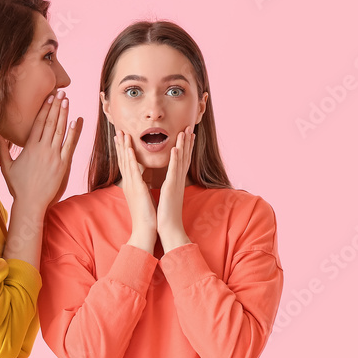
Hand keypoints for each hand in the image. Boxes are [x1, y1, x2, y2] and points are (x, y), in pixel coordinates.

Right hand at [0, 93, 81, 211]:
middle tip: (61, 92)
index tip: (49, 97)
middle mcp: (41, 149)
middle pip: (50, 122)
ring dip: (64, 114)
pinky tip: (75, 121)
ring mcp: (53, 156)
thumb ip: (1, 149)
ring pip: (60, 130)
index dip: (44, 108)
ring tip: (67, 100)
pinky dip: (72, 133)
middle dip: (56, 106)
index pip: (38, 123)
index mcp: (29, 147)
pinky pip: (69, 145)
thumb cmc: (18, 186)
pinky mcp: (62, 165)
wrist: (30, 203)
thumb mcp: (7, 166)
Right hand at [115, 130, 156, 252]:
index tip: (121, 138)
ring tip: (122, 133)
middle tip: (118, 130)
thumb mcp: (143, 197)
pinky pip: (133, 170)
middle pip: (122, 160)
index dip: (123, 150)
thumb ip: (141, 187)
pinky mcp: (137, 189)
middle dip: (120, 144)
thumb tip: (142, 181)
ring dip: (124, 146)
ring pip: (126, 162)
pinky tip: (129, 148)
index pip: (126, 164)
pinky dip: (130, 158)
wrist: (145, 230)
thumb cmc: (145, 216)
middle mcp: (129, 183)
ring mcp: (132, 185)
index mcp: (131, 185)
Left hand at [157, 125, 193, 251]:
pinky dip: (175, 159)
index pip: (182, 161)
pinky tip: (175, 148)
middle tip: (190, 127)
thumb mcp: (168, 197)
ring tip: (185, 131)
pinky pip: (173, 172)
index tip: (188, 135)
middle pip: (185, 157)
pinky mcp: (171, 188)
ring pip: (181, 161)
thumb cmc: (167, 216)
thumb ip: (170, 188)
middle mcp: (178, 181)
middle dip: (187, 142)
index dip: (186, 147)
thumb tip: (169, 183)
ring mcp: (176, 184)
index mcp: (176, 182)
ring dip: (183, 145)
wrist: (169, 230)